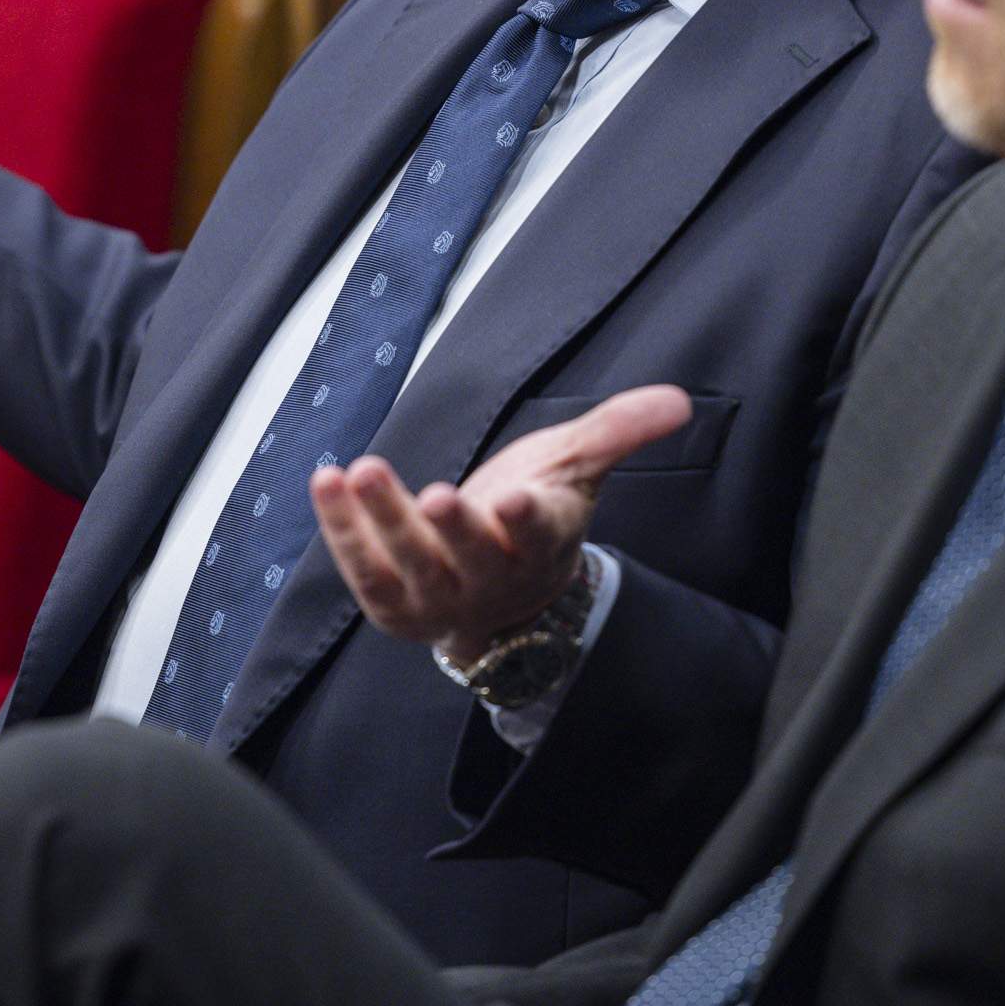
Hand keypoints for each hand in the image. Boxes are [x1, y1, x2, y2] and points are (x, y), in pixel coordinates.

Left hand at [312, 385, 691, 665]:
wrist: (496, 596)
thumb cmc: (533, 513)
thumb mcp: (574, 466)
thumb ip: (619, 430)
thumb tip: (679, 399)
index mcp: (541, 543)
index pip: (539, 533)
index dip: (526, 519)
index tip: (513, 500)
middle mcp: (491, 578)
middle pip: (471, 557)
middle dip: (453, 529)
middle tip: (436, 494)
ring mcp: (440, 598)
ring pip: (410, 566)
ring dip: (384, 521)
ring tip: (359, 470)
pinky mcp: (395, 606)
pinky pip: (364, 572)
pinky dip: (341, 531)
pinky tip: (325, 482)